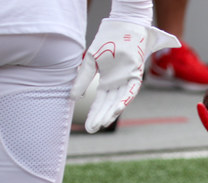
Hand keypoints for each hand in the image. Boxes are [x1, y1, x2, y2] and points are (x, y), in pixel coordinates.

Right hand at [70, 19, 178, 133]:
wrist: (122, 28)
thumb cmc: (107, 43)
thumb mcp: (90, 62)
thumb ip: (82, 80)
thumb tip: (71, 98)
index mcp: (107, 83)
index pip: (99, 103)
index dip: (93, 114)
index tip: (87, 127)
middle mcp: (117, 85)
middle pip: (108, 105)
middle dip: (100, 117)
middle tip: (92, 129)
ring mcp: (127, 81)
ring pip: (119, 101)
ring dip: (111, 112)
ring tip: (103, 123)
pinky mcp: (135, 76)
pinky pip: (131, 91)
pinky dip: (125, 99)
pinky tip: (118, 108)